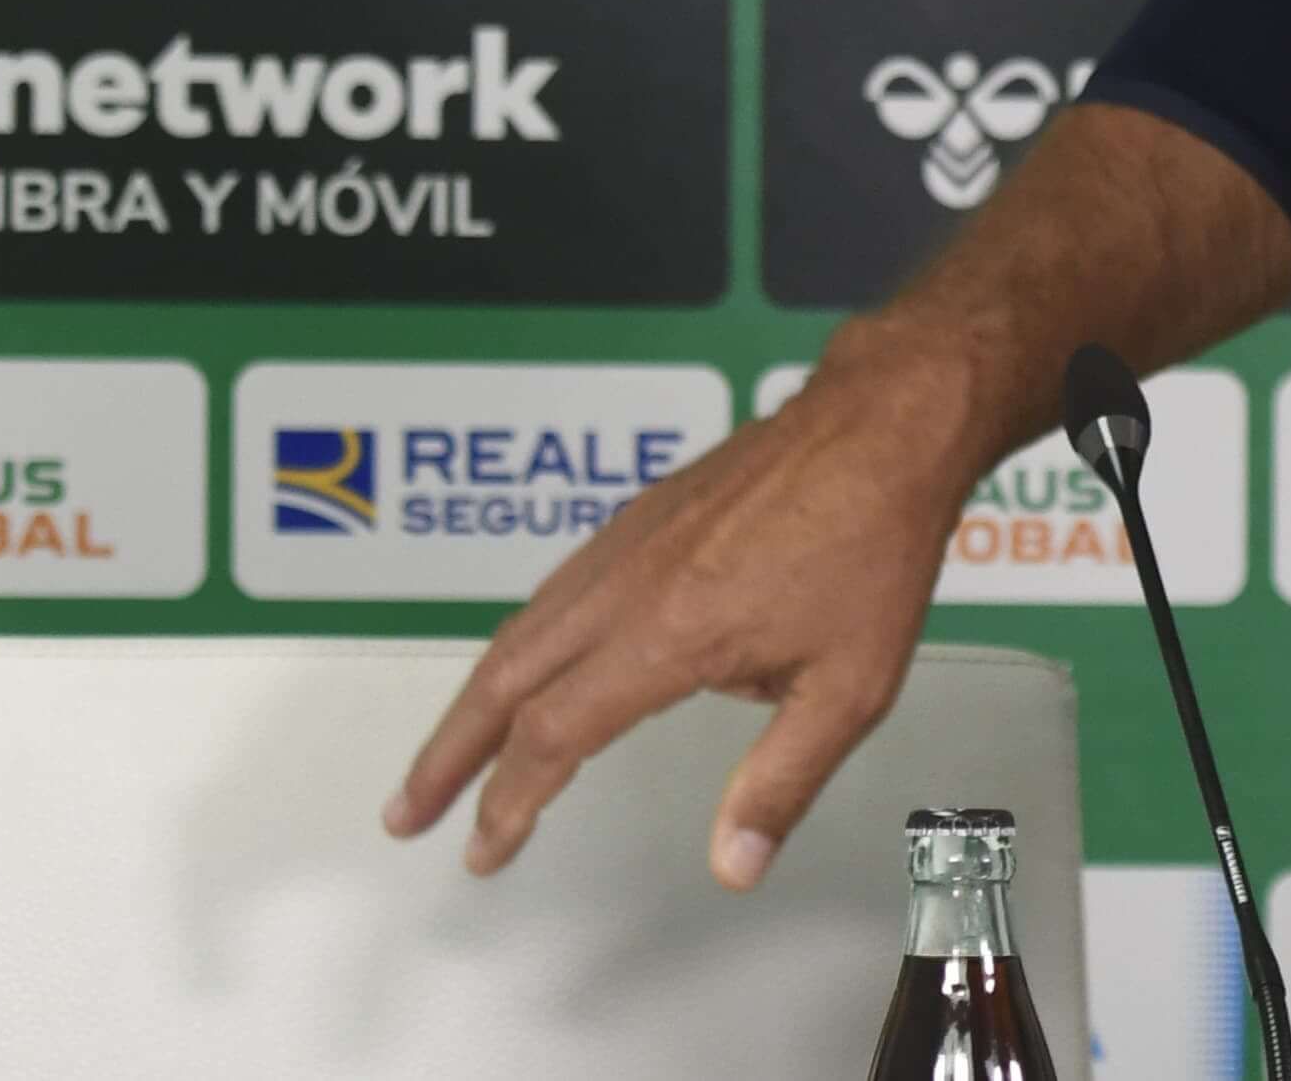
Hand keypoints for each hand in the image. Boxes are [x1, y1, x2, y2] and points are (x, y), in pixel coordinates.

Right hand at [386, 332, 989, 890]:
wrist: (882, 423)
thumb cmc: (874, 548)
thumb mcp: (850, 686)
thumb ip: (781, 780)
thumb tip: (733, 867)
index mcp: (665, 636)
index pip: (555, 735)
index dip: (509, 802)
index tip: (483, 852)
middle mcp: (625, 586)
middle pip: (504, 680)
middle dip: (448, 755)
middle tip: (407, 814)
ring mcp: (627, 542)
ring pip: (522, 629)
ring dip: (473, 699)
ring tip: (449, 754)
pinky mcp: (643, 514)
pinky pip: (556, 588)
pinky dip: (518, 641)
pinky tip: (526, 662)